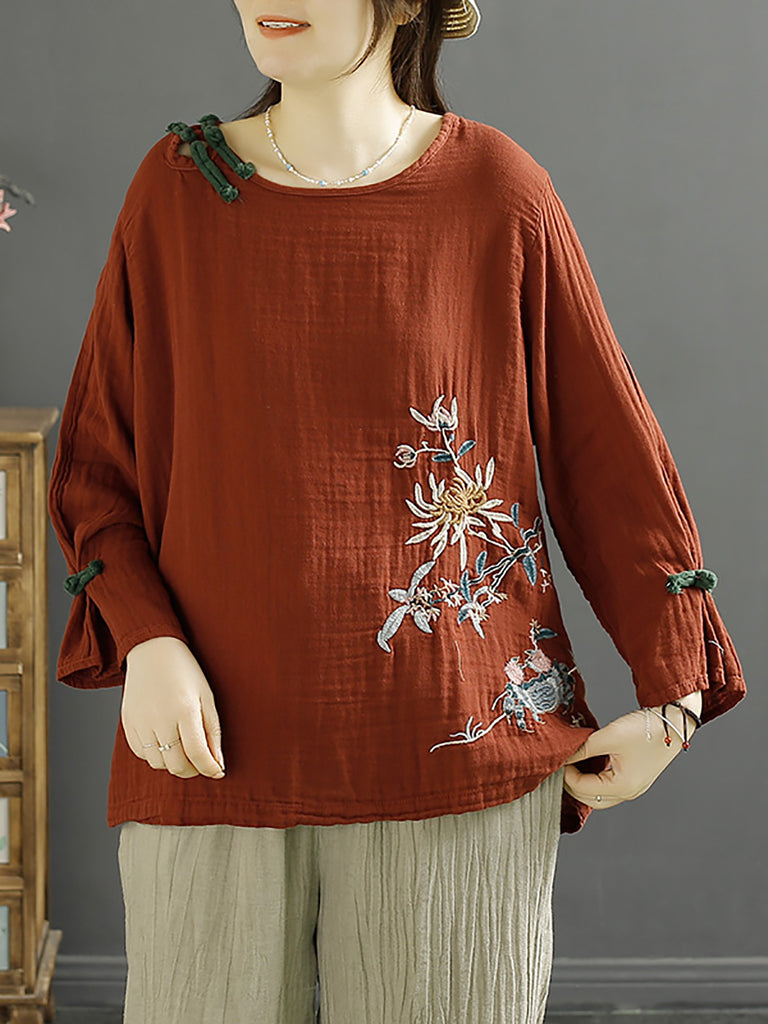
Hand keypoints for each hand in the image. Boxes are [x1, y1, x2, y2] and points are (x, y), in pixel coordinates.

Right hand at [122, 636, 225, 779]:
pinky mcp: (127, 723)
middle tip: (201, 762)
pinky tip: (165, 742)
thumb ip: (213, 732)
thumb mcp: (207, 697)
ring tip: (183, 749)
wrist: (152, 650)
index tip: (218, 772)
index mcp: (184, 710)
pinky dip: (155, 755)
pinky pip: (141, 753)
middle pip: (176, 764)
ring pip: (158, 764)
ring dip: (173, 764)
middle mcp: (160, 719)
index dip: (209, 768)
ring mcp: (140, 722)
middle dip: (193, 770)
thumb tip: (218, 764)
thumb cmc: (185, 672)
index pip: (197, 753)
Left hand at [562, 690, 702, 808]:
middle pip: (589, 798)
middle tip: (560, 765)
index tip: (557, 759)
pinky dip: (595, 778)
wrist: (674, 721)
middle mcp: (629, 792)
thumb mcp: (608, 737)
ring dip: (583, 782)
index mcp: (622, 787)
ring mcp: (633, 787)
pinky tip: (587, 763)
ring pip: (599, 795)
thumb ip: (583, 749)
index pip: (582, 788)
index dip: (565, 773)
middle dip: (572, 783)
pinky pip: (609, 786)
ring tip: (571, 764)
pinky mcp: (635, 778)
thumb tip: (562, 756)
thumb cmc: (646, 729)